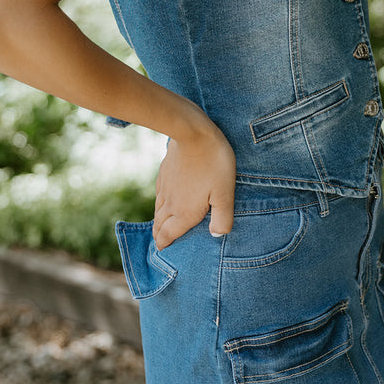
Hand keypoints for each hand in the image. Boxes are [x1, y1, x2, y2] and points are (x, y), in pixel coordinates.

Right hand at [153, 115, 235, 249]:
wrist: (192, 132)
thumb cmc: (213, 163)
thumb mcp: (225, 193)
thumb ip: (222, 218)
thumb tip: (216, 235)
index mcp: (184, 213)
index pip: (168, 235)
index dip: (165, 245)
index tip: (162, 251)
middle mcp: (171, 203)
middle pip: (160, 225)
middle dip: (160, 236)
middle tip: (161, 243)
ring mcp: (165, 187)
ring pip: (158, 209)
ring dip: (159, 221)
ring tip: (161, 226)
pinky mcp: (164, 172)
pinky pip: (159, 194)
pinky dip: (160, 203)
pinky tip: (164, 199)